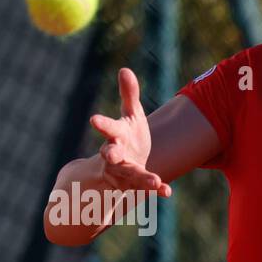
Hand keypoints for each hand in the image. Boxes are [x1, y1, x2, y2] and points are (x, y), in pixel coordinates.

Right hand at [88, 68, 171, 197]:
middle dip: (110, 153)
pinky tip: (167, 191)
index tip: (94, 119)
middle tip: (109, 154)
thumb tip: (125, 70)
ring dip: (143, 178)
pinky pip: (146, 188)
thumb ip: (129, 95)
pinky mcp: (136, 184)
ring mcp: (125, 171)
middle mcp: (116, 154)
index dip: (102, 123)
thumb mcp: (131, 114)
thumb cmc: (128, 135)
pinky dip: (156, 189)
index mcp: (115, 135)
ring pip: (131, 174)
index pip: (107, 128)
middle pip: (111, 154)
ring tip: (155, 181)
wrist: (124, 165)